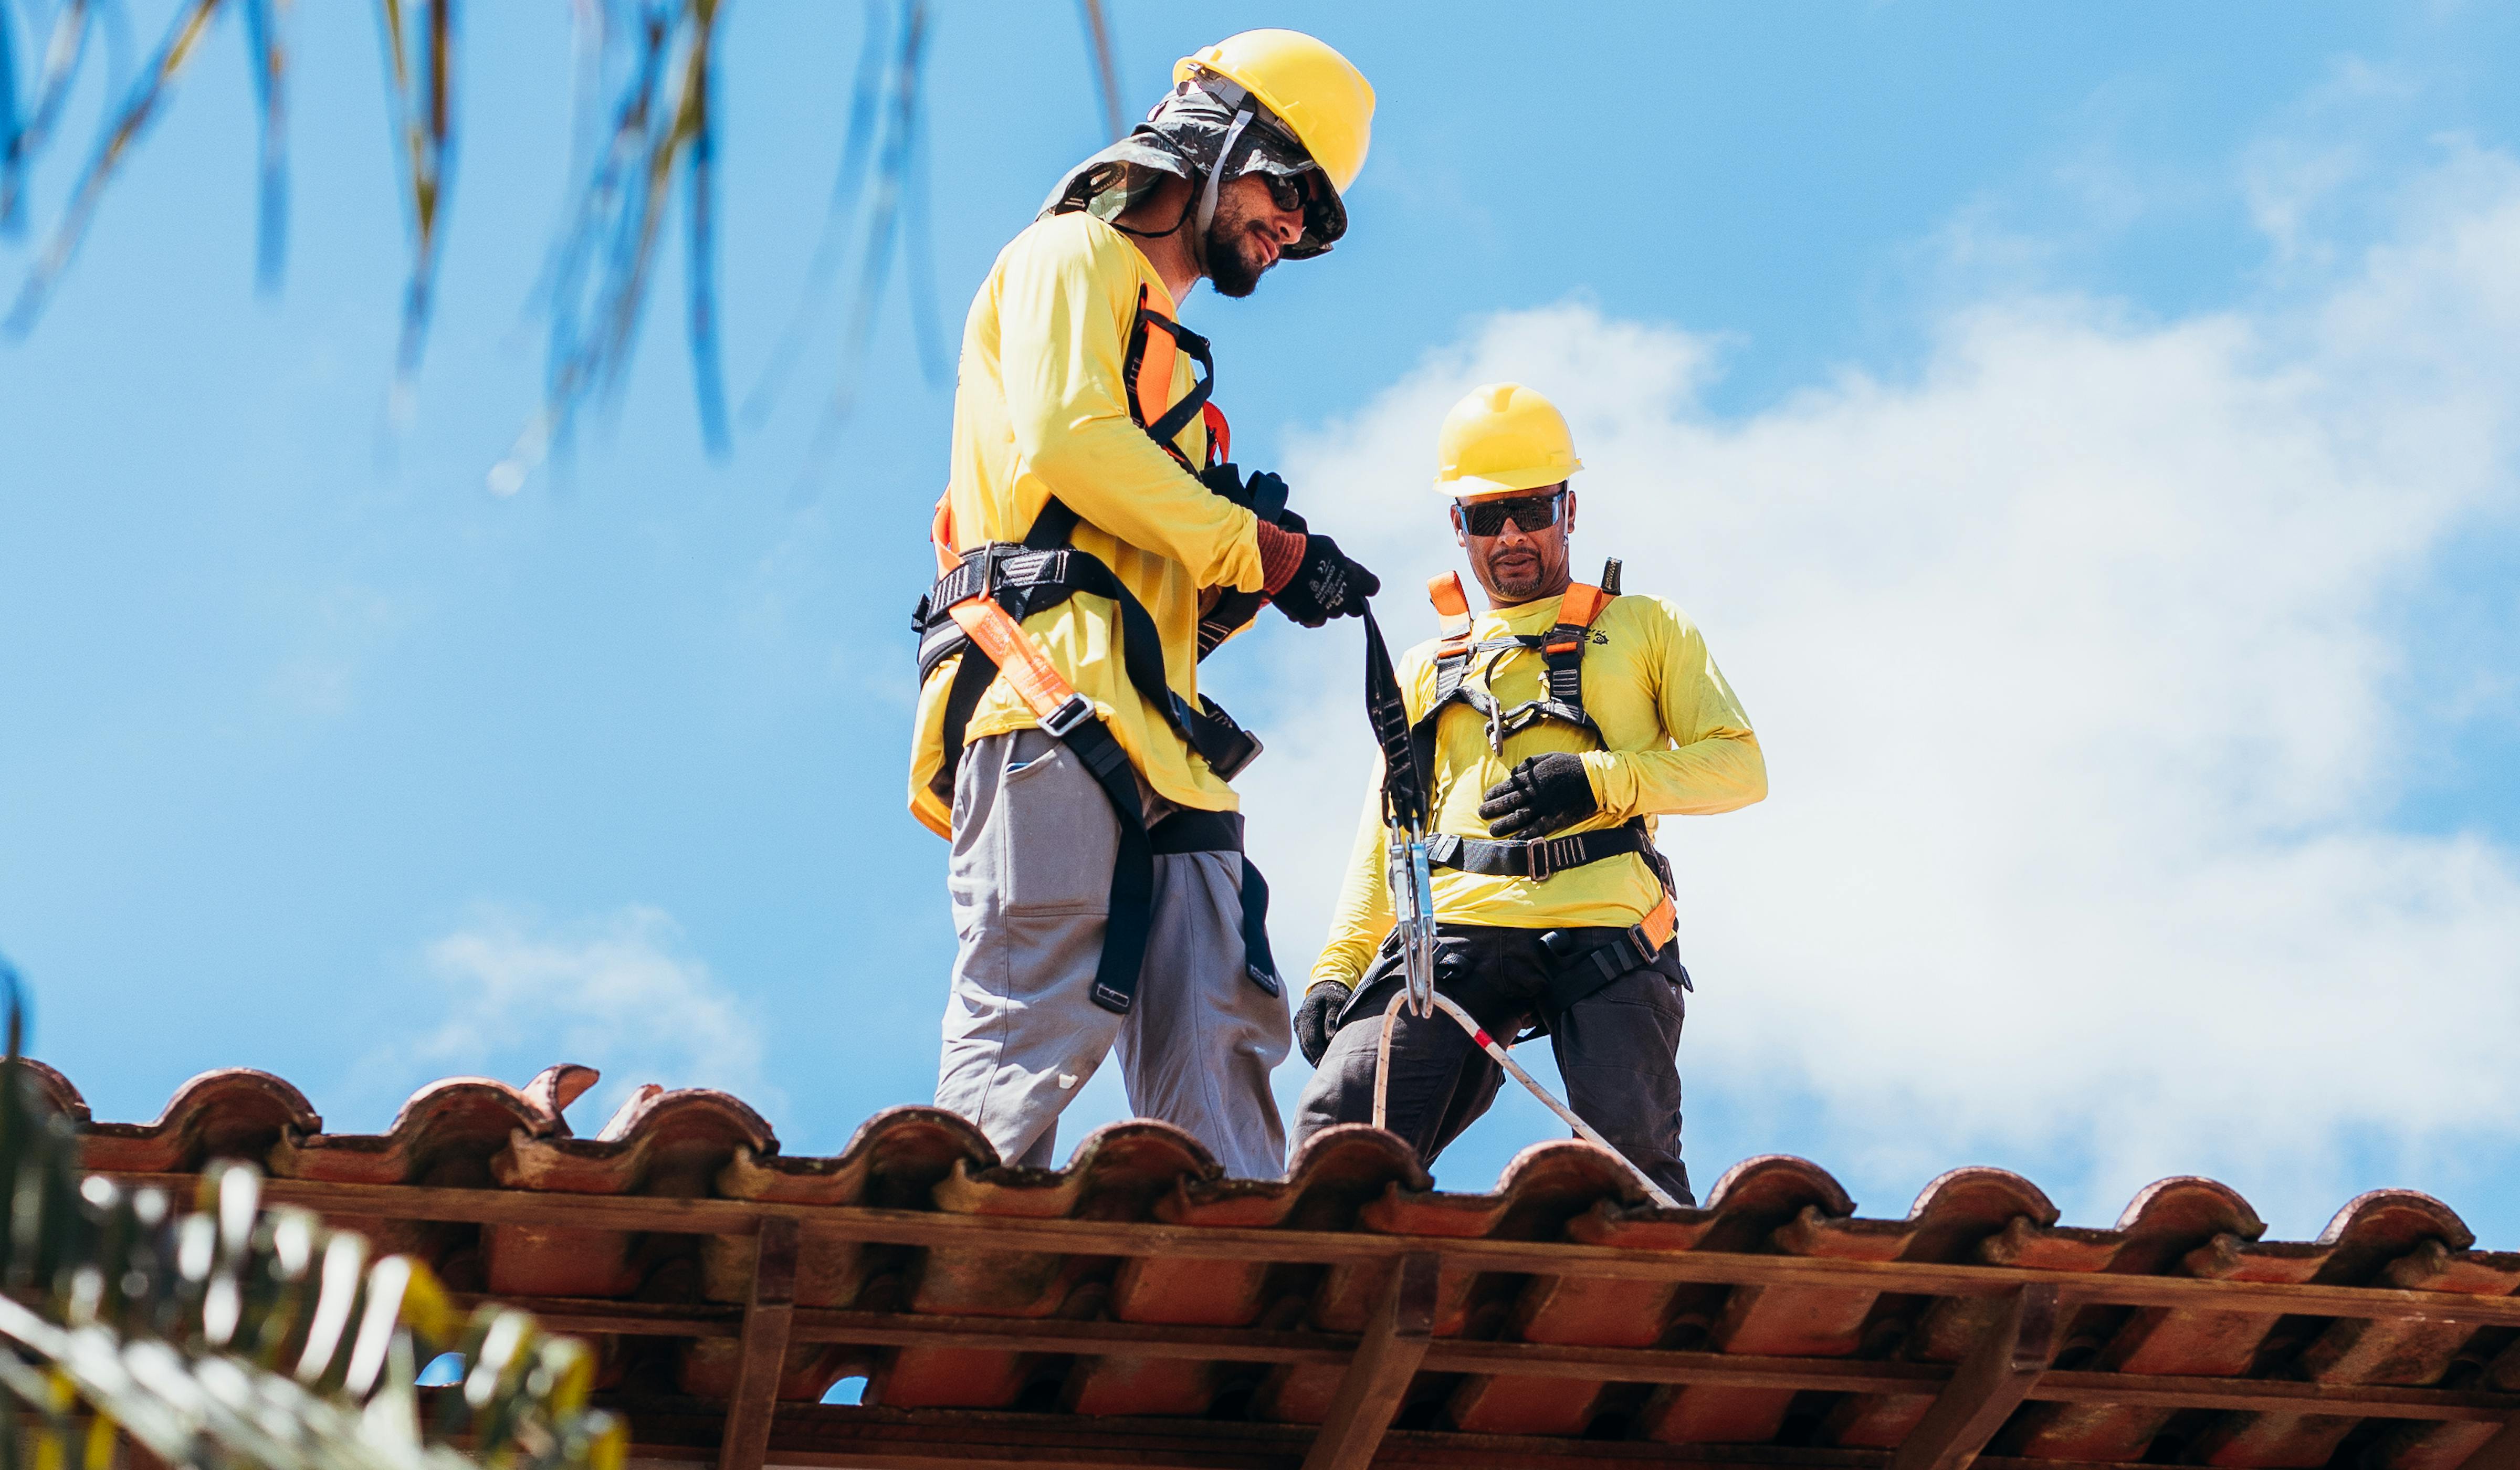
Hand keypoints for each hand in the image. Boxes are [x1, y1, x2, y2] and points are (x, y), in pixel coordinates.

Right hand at [1270, 533, 1379, 626]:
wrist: (1281, 562)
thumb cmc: (1306, 549)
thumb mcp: (1330, 548)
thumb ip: (1341, 563)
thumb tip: (1343, 567)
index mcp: (1355, 577)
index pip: (1373, 587)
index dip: (1365, 585)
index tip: (1359, 584)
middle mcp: (1346, 597)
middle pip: (1357, 608)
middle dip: (1350, 602)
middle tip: (1338, 592)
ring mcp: (1330, 610)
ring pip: (1335, 613)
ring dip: (1328, 605)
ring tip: (1312, 592)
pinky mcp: (1313, 618)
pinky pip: (1317, 620)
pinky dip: (1312, 613)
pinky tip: (1302, 602)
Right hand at [1294, 980, 1352, 1065]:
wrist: (1325, 986)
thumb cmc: (1335, 994)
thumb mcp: (1338, 1002)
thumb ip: (1333, 1020)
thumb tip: (1330, 1039)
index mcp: (1307, 1013)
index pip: (1311, 1039)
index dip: (1318, 1054)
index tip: (1328, 1065)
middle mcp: (1299, 1021)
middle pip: (1306, 1046)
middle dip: (1316, 1059)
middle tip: (1328, 1072)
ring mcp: (1298, 1025)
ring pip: (1304, 1047)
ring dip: (1314, 1058)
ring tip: (1325, 1070)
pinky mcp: (1300, 1029)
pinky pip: (1305, 1044)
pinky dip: (1313, 1053)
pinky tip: (1321, 1061)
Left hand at [1477, 752, 1597, 838]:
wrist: (1594, 779)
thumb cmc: (1570, 765)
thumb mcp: (1548, 757)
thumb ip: (1529, 764)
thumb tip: (1513, 772)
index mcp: (1532, 777)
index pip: (1508, 786)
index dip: (1495, 793)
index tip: (1486, 798)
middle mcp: (1535, 793)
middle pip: (1509, 802)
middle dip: (1493, 808)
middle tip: (1481, 814)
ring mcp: (1544, 806)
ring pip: (1519, 817)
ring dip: (1504, 824)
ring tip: (1492, 830)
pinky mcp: (1555, 818)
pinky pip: (1536, 829)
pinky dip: (1524, 836)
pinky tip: (1513, 841)